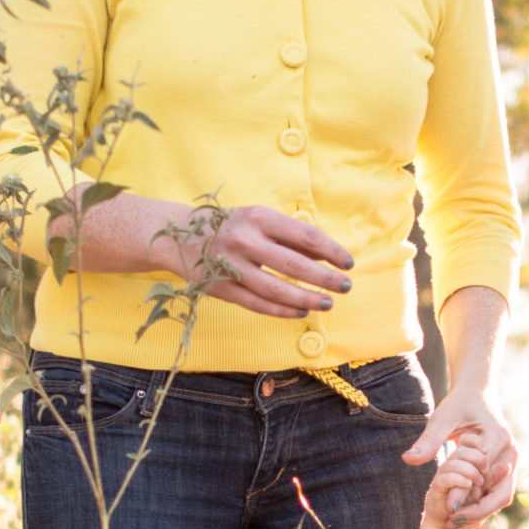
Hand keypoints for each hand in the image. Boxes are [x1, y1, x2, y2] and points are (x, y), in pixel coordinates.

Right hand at [150, 203, 354, 318]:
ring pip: (275, 288)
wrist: (180, 236)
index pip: (304, 236)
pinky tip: (301, 312)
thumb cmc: (233, 227)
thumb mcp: (261, 221)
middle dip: (324, 278)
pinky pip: (256, 303)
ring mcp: (230, 265)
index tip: (348, 263)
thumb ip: (292, 237)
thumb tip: (329, 257)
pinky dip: (282, 310)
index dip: (331, 251)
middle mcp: (245, 240)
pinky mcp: (220, 287)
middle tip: (346, 286)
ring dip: (306, 298)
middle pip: (293, 264)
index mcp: (259, 217)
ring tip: (327, 302)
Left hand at [401, 383, 516, 528]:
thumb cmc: (459, 404)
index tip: (447, 508)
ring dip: (481, 511)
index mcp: (497, 438)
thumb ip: (428, 441)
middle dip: (478, 511)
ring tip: (455, 522)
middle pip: (501, 493)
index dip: (465, 492)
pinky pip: (497, 491)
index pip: (481, 474)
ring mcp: (511, 460)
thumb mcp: (441, 419)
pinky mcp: (507, 466)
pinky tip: (462, 514)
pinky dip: (482, 504)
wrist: (477, 393)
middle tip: (453, 522)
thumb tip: (409, 459)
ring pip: (502, 496)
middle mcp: (510, 452)